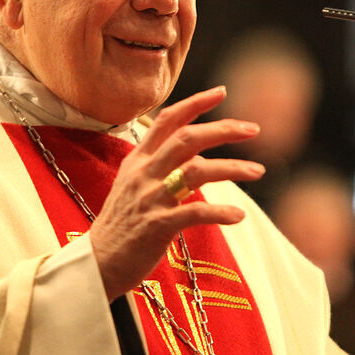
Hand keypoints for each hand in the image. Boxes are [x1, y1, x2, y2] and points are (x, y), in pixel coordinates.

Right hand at [88, 87, 265, 299]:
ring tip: (257, 171)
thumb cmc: (121, 225)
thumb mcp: (133, 186)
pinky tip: (238, 215)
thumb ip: (160, 166)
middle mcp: (144, 173)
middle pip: (188, 138)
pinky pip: (196, 213)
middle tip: (253, 128)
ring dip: (232, 168)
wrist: (97, 263)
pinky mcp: (157, 226)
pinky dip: (221, 212)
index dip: (196, 103)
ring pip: (197, 171)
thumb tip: (196, 157)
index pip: (167, 120)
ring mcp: (150, 198)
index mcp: (138, 160)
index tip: (221, 92)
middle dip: (224, 129)